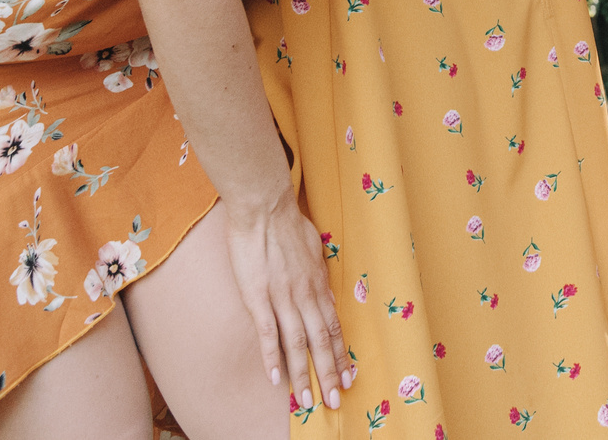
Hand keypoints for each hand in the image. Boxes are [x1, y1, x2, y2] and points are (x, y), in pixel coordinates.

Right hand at [224, 193, 350, 410]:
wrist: (265, 206)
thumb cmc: (287, 223)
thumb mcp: (313, 249)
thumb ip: (316, 273)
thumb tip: (321, 287)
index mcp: (319, 284)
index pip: (333, 326)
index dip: (341, 353)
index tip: (349, 376)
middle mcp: (306, 295)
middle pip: (321, 341)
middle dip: (330, 373)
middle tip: (335, 401)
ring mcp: (282, 298)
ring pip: (298, 344)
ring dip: (304, 374)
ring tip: (309, 400)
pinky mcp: (258, 297)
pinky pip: (268, 333)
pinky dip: (273, 358)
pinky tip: (276, 379)